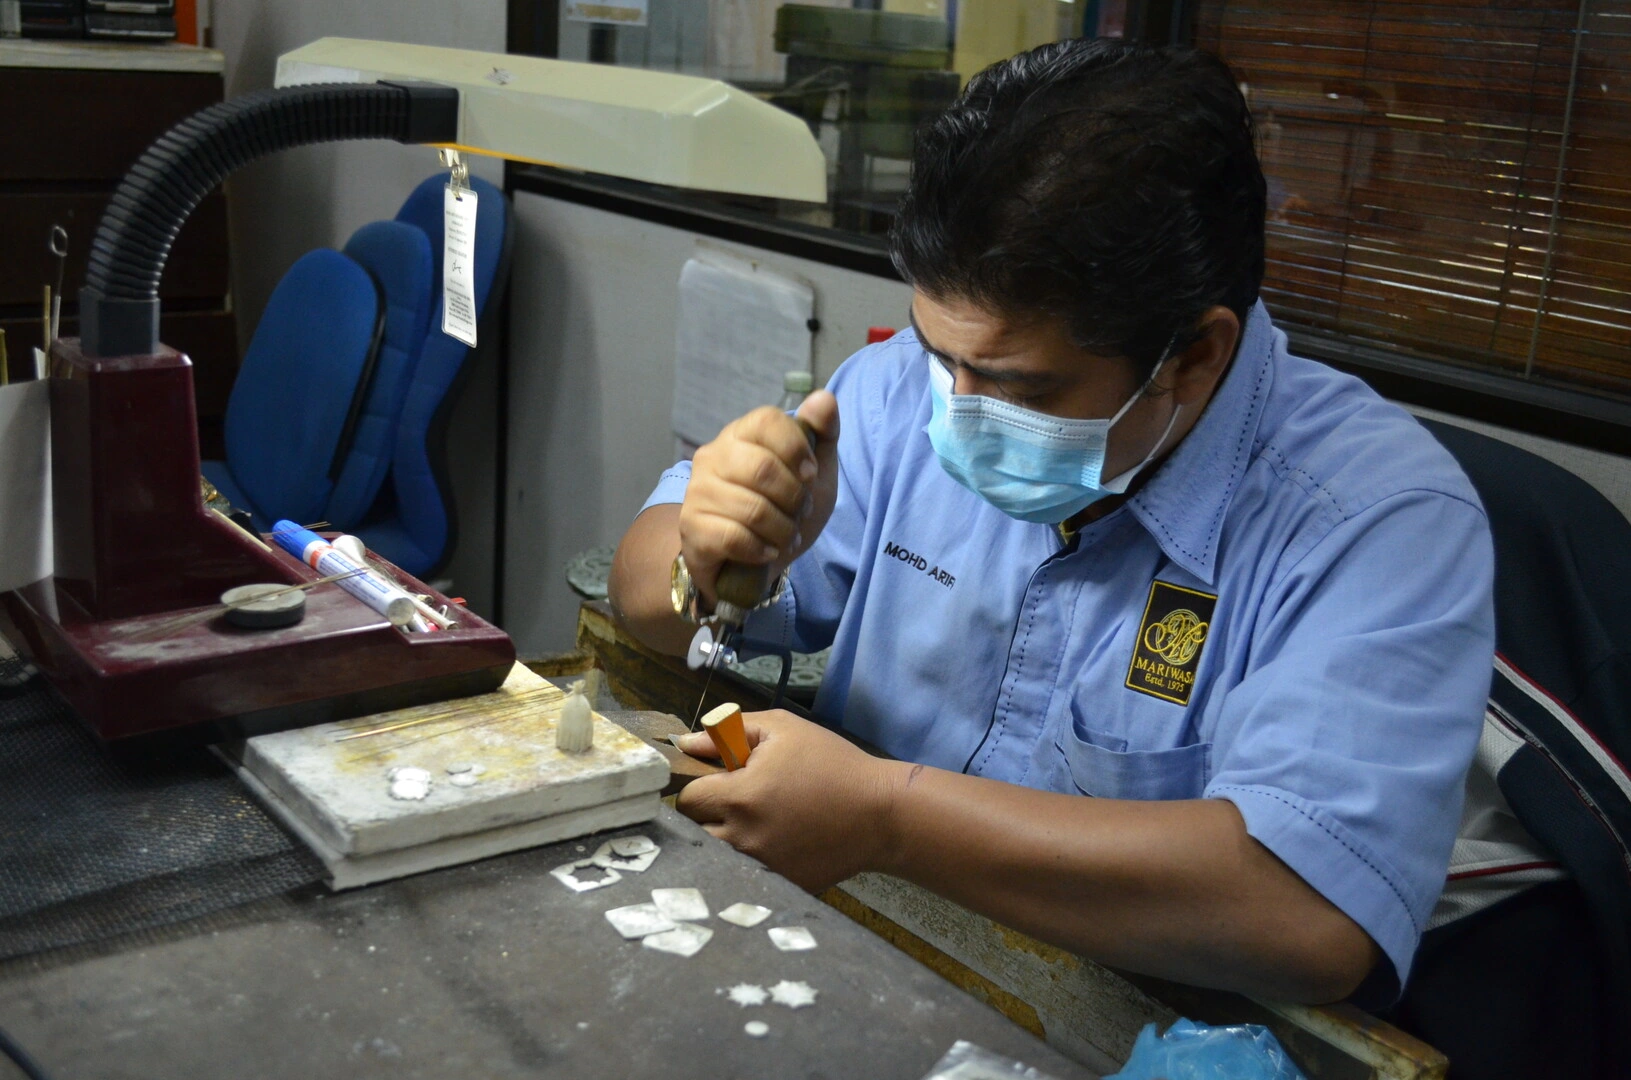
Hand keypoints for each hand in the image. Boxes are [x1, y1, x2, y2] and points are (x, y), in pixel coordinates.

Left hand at [675, 710, 897, 891]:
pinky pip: (742, 873)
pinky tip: (772, 841)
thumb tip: (686, 743)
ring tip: (750, 823)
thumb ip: (729, 732)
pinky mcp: (777, 884)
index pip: (687, 798)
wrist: (880, 814)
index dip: (699, 786)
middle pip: (694, 832)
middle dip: (706, 815)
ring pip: (714, 856)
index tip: (718, 782)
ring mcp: (759, 866)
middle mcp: (743, 837)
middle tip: (732, 803)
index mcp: (741, 796)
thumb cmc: (831, 763)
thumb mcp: (783, 730)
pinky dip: (748, 859)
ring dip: (722, 839)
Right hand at [680, 393, 839, 604]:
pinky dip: (760, 548)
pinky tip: (766, 551)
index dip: (797, 449)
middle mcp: (713, 455)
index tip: (810, 475)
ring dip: (782, 529)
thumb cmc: (781, 509)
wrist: (750, 563)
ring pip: (752, 508)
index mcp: (742, 433)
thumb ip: (822, 435)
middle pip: (762, 468)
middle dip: (794, 497)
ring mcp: (698, 491)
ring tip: (786, 536)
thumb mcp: (815, 474)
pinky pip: (734, 536)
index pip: (767, 421)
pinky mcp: (692, 527)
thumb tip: (824, 398)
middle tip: (800, 512)